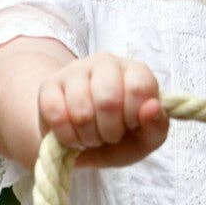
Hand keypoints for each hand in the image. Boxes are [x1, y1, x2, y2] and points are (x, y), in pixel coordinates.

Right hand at [38, 53, 169, 168]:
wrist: (83, 141)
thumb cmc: (120, 137)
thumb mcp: (145, 140)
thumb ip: (156, 127)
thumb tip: (152, 108)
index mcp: (135, 71)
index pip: (139, 86)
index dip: (135, 117)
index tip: (131, 126)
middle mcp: (106, 62)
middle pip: (108, 100)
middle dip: (110, 132)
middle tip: (109, 136)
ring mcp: (75, 70)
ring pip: (81, 111)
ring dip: (88, 138)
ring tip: (91, 137)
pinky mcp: (48, 86)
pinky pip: (56, 115)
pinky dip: (67, 137)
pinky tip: (72, 136)